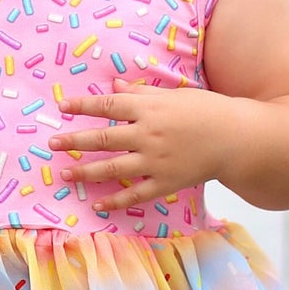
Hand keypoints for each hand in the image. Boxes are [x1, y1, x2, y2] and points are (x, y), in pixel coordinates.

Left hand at [47, 81, 237, 212]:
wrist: (236, 139)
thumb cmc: (206, 111)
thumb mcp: (174, 95)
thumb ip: (141, 93)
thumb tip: (114, 86)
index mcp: (150, 109)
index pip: (108, 105)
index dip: (82, 106)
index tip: (61, 106)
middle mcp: (148, 135)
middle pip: (103, 138)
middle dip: (74, 141)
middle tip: (52, 143)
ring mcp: (155, 161)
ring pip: (112, 168)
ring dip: (86, 171)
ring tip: (65, 173)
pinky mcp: (165, 182)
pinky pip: (134, 194)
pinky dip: (115, 200)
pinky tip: (97, 203)